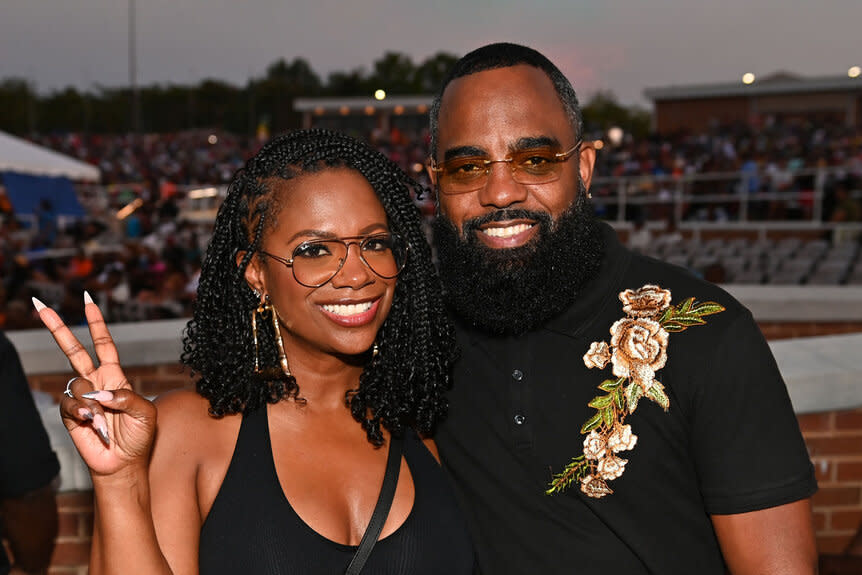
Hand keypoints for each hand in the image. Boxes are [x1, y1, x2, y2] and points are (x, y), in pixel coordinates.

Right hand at [33, 292, 155, 477]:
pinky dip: (82, 412)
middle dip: (58, 329)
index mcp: (115, 376)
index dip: (96, 324)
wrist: (123, 463)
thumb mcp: (146, 414)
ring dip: (91, 401)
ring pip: (77, 384)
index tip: (88, 302)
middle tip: (42, 307)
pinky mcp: (70, 415)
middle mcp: (96, 383)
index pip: (103, 345)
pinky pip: (69, 405)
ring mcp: (82, 398)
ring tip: (103, 418)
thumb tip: (101, 393)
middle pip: (73, 351)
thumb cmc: (139, 437)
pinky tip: (92, 422)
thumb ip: (128, 398)